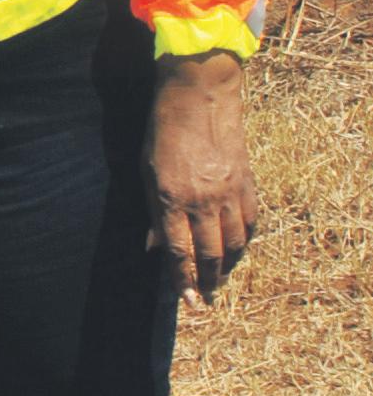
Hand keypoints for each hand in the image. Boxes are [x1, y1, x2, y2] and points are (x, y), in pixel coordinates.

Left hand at [143, 53, 260, 305]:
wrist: (199, 95)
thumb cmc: (163, 130)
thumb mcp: (145, 171)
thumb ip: (152, 211)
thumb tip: (154, 247)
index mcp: (171, 198)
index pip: (178, 251)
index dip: (181, 279)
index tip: (185, 300)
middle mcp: (203, 200)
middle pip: (209, 253)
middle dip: (206, 281)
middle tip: (204, 299)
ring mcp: (229, 192)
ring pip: (234, 243)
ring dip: (227, 266)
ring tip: (219, 280)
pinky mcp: (247, 181)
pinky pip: (250, 221)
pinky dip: (244, 241)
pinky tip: (237, 250)